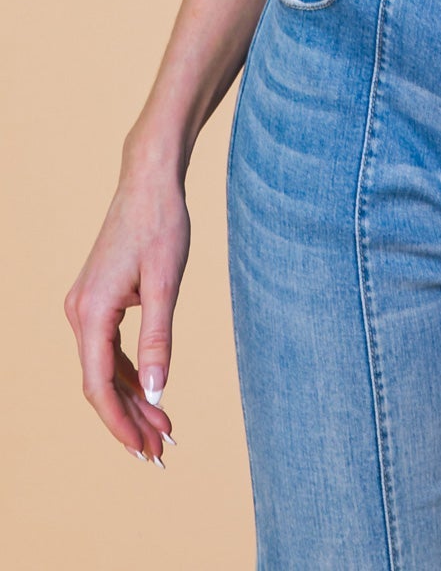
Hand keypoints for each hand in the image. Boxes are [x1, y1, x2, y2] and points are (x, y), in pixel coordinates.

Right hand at [63, 153, 189, 465]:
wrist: (150, 181)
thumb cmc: (161, 225)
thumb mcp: (166, 282)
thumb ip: (159, 339)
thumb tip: (157, 393)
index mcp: (90, 312)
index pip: (98, 385)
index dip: (119, 423)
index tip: (143, 450)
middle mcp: (79, 313)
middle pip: (101, 382)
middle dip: (130, 419)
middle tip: (160, 453)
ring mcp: (86, 307)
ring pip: (106, 369)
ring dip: (132, 400)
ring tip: (163, 430)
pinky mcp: (100, 300)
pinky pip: (110, 349)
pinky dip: (131, 374)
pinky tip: (151, 395)